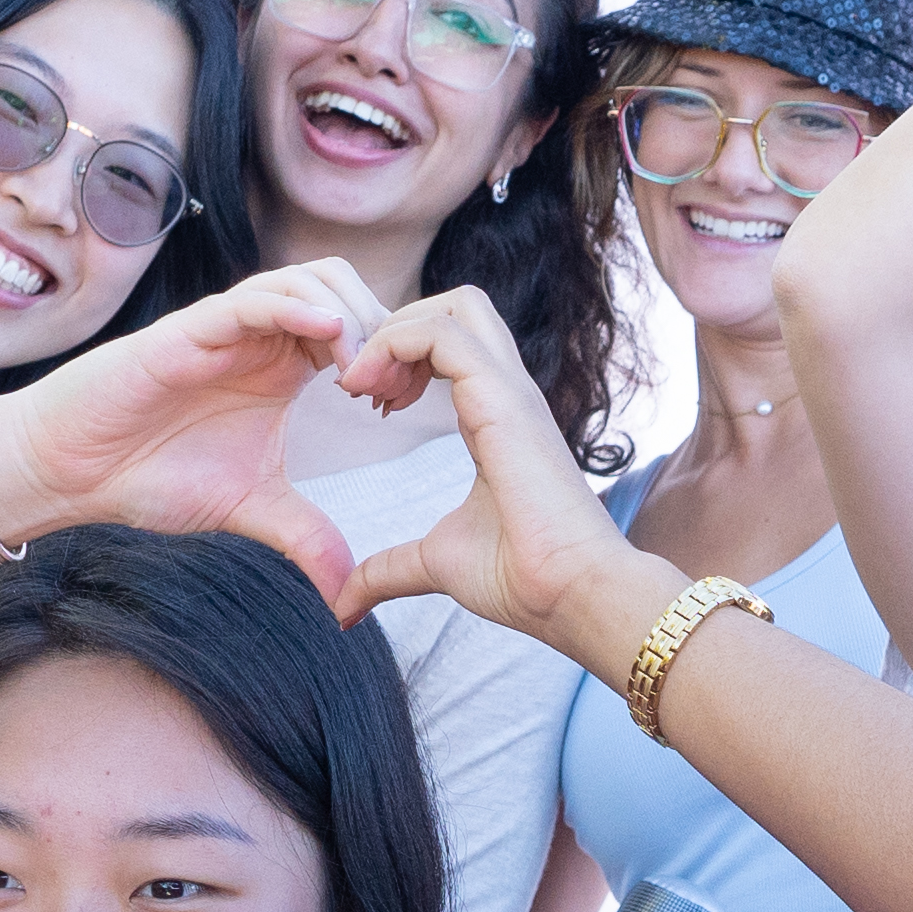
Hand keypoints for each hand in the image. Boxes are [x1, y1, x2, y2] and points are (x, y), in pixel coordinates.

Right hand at [0, 263, 376, 588]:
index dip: (391, 354)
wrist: (72, 472)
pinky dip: (295, 307)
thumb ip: (305, 537)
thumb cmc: (150, 473)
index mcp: (283, 366)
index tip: (401, 406)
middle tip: (388, 390)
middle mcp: (261, 337)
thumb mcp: (250, 509)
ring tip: (359, 374)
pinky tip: (326, 334)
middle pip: (347, 288)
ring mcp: (225, 328)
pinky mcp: (188, 332)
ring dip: (348, 314)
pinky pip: (251, 302)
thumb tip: (349, 592)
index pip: (359, 328)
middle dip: (381, 329)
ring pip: (307, 280)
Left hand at [326, 284, 673, 658]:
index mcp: (497, 417)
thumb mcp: (435, 563)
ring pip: (451, 305)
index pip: (452, 345)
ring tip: (360, 386)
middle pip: (457, 305)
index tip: (371, 405)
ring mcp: (508, 389)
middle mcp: (507, 392)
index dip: (402, 357)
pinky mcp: (501, 397)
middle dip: (397, 327)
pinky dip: (392, 344)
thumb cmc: (521, 578)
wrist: (569, 593)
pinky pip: (440, 332)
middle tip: (362, 385)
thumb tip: (343, 606)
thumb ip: (388, 570)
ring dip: (392, 333)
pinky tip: (368, 392)